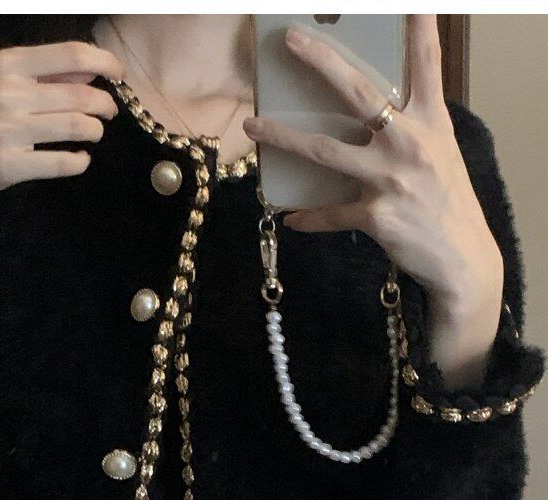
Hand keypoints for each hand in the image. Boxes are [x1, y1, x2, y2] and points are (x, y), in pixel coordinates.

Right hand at [0, 41, 124, 229]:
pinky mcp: (9, 167)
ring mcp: (7, 131)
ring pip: (77, 128)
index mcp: (4, 63)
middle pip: (81, 95)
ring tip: (92, 134)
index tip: (119, 75)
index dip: (105, 63)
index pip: (70, 55)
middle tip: (107, 113)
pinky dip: (79, 162)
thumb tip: (90, 75)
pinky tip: (79, 159)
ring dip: (94, 132)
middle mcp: (6, 93)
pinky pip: (62, 163)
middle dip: (104, 105)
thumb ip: (38, 76)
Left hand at [242, 15, 503, 386]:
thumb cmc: (447, 202)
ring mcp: (390, 178)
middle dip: (321, 61)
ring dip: (284, 137)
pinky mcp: (375, 214)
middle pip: (357, 92)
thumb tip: (373, 116)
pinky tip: (290, 218)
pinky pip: (330, 213)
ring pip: (325, 150)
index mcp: (430, 121)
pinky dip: (309, 217)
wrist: (462, 258)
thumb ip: (409, 129)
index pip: (426, 62)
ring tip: (253, 128)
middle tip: (291, 40)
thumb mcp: (439, 154)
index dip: (418, 25)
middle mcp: (410, 142)